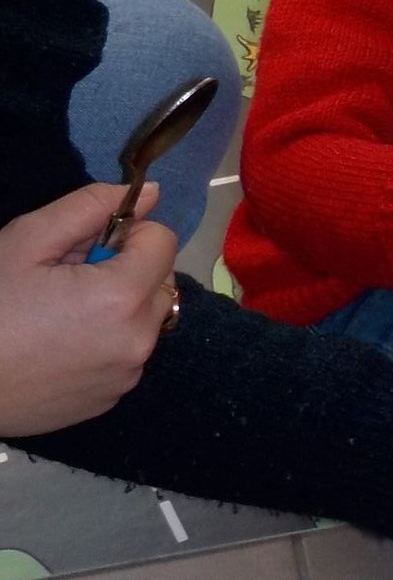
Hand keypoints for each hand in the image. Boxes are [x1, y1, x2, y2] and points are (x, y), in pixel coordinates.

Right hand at [0, 183, 178, 435]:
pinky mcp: (107, 401)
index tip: (84, 248)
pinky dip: (106, 341)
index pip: (162, 240)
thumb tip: (150, 193)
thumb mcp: (27, 241)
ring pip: (144, 317)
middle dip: (124, 269)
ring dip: (118, 306)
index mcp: (124, 298)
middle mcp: (138, 341)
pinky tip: (57, 347)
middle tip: (66, 280)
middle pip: (158, 280)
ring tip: (59, 315)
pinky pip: (126, 353)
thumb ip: (91, 207)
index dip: (125, 234)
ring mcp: (125, 377)